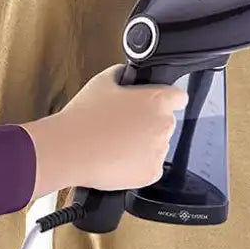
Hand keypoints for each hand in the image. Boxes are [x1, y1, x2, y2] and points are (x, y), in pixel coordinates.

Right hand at [23, 64, 187, 200]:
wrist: (70, 150)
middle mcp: (164, 125)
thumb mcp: (102, 82)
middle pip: (165, 123)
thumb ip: (122, 75)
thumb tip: (127, 76)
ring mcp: (160, 151)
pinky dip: (138, 166)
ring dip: (143, 145)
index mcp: (157, 100)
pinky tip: (118, 159)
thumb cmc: (84, 116)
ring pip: (157, 146)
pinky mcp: (152, 173)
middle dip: (149, 124)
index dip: (167, 100)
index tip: (156, 105)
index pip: (179, 97)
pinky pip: (150, 167)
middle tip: (124, 126)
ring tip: (116, 144)